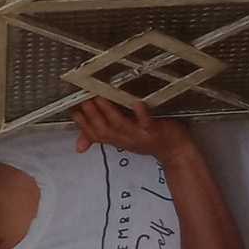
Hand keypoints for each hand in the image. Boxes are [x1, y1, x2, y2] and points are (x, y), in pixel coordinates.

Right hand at [72, 97, 191, 161]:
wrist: (175, 150)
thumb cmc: (149, 139)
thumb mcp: (123, 139)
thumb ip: (103, 137)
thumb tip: (77, 147)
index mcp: (118, 139)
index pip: (95, 135)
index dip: (83, 125)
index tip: (73, 112)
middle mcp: (126, 139)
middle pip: (104, 130)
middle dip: (92, 116)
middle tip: (83, 101)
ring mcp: (140, 135)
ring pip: (120, 125)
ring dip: (108, 112)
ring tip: (99, 98)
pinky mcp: (155, 131)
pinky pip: (146, 122)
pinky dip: (141, 113)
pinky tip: (137, 103)